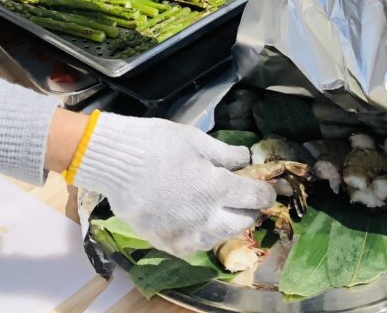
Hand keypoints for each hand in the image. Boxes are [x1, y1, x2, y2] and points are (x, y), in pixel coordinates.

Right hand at [71, 113, 273, 255]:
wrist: (116, 162)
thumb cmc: (158, 144)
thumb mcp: (197, 140)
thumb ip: (225, 154)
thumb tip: (246, 160)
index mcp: (217, 188)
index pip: (254, 197)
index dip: (266, 193)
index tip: (269, 189)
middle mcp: (206, 216)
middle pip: (242, 222)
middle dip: (249, 210)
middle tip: (247, 199)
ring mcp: (186, 233)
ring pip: (220, 237)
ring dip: (227, 224)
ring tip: (223, 210)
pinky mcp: (167, 243)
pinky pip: (195, 247)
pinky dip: (203, 236)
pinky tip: (199, 223)